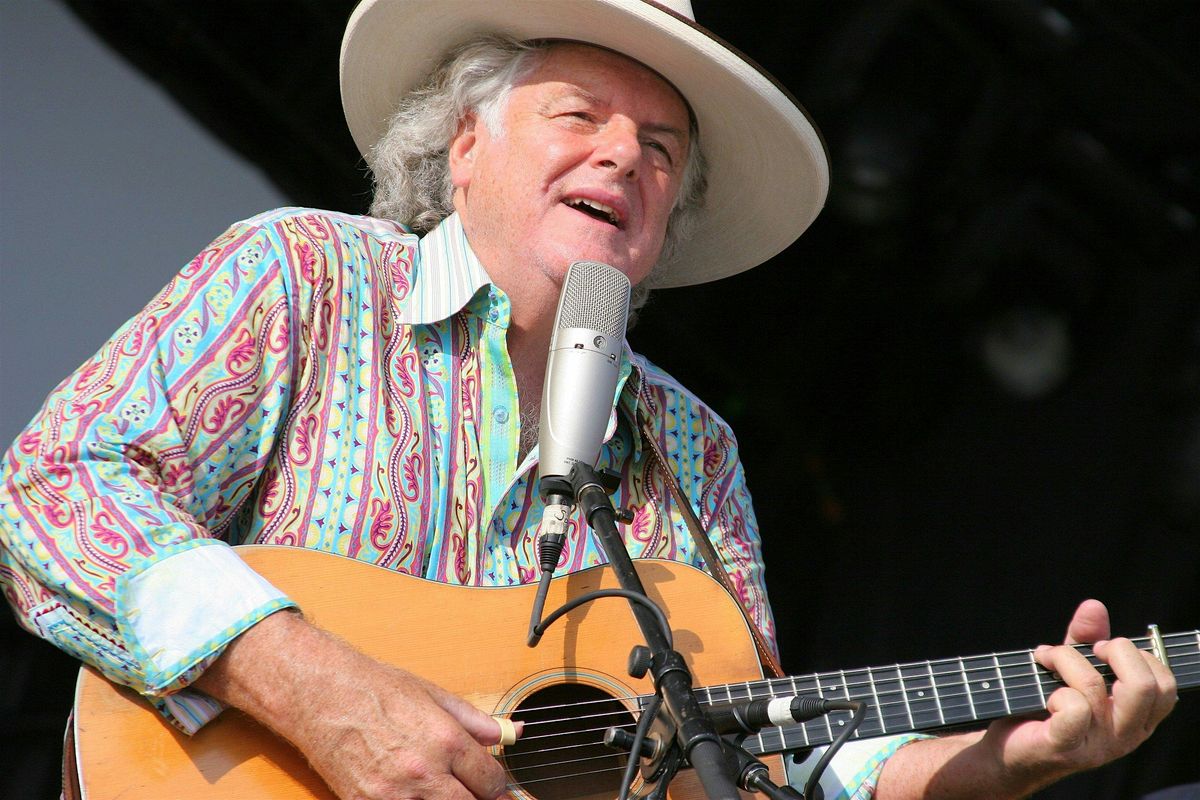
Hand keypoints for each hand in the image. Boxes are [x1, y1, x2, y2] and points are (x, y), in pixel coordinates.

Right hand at [196, 611, 513, 799]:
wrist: (323, 696)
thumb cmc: (376, 689)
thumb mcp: (433, 694)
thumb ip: (474, 719)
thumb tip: (507, 733)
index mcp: (446, 740)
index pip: (491, 781)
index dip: (499, 787)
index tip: (497, 787)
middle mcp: (424, 772)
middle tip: (481, 797)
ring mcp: (394, 795)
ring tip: (447, 793)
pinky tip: (418, 797)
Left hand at [982, 599, 1177, 787]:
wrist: (1007, 752)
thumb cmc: (1043, 708)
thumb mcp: (1069, 668)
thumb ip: (1085, 638)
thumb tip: (1094, 606)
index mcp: (1135, 719)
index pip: (1164, 684)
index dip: (1138, 655)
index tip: (1102, 647)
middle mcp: (1124, 736)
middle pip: (1145, 686)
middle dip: (1114, 651)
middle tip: (1085, 649)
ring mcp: (1097, 745)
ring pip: (1095, 686)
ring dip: (1063, 658)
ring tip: (1045, 658)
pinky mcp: (1065, 747)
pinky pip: (1072, 708)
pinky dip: (1053, 689)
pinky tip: (1042, 692)